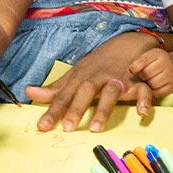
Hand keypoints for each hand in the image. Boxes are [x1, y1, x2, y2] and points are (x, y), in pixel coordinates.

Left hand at [24, 31, 164, 131]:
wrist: (127, 44)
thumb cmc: (98, 65)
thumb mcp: (75, 75)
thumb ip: (55, 88)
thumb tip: (28, 93)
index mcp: (81, 77)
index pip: (64, 95)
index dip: (53, 111)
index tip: (42, 126)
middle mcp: (98, 78)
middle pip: (86, 92)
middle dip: (76, 109)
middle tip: (67, 128)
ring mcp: (118, 79)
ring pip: (111, 93)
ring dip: (103, 109)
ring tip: (95, 128)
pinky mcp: (137, 82)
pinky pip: (143, 91)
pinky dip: (143, 101)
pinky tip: (142, 113)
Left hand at [128, 49, 172, 98]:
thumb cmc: (158, 62)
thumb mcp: (150, 56)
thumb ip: (139, 61)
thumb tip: (130, 71)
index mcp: (159, 54)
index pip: (143, 60)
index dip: (135, 67)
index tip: (132, 70)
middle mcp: (167, 63)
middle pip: (146, 73)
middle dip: (142, 76)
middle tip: (143, 76)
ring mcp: (172, 75)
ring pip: (152, 84)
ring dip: (148, 84)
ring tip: (150, 80)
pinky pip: (157, 92)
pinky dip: (154, 91)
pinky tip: (156, 85)